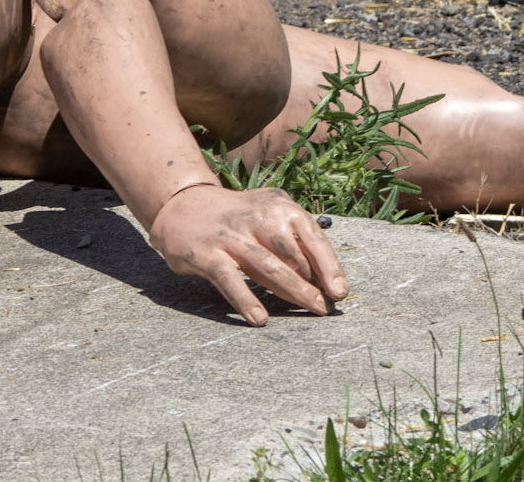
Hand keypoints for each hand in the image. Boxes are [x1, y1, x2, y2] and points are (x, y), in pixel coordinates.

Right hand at [148, 184, 348, 325]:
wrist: (183, 206)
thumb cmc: (238, 219)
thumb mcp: (268, 214)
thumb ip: (293, 239)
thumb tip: (323, 278)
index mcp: (278, 205)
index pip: (312, 236)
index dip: (329, 266)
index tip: (340, 291)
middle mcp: (256, 216)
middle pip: (293, 254)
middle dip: (312, 283)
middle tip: (324, 307)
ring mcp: (230, 235)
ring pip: (267, 266)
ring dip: (293, 291)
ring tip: (310, 310)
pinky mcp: (206, 253)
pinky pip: (230, 280)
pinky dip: (246, 300)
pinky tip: (260, 319)